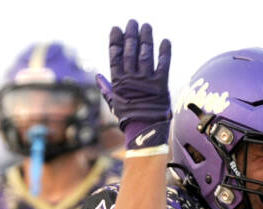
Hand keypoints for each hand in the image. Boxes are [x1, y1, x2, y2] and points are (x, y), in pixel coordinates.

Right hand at [97, 20, 171, 150]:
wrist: (144, 133)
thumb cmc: (128, 119)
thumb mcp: (114, 104)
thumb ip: (106, 89)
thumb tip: (97, 76)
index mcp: (118, 82)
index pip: (115, 56)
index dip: (116, 42)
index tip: (116, 29)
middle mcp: (131, 79)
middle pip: (130, 51)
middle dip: (131, 35)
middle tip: (132, 22)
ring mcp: (146, 81)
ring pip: (145, 54)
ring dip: (146, 39)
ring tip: (146, 26)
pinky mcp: (161, 85)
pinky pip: (163, 65)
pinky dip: (165, 52)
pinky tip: (165, 40)